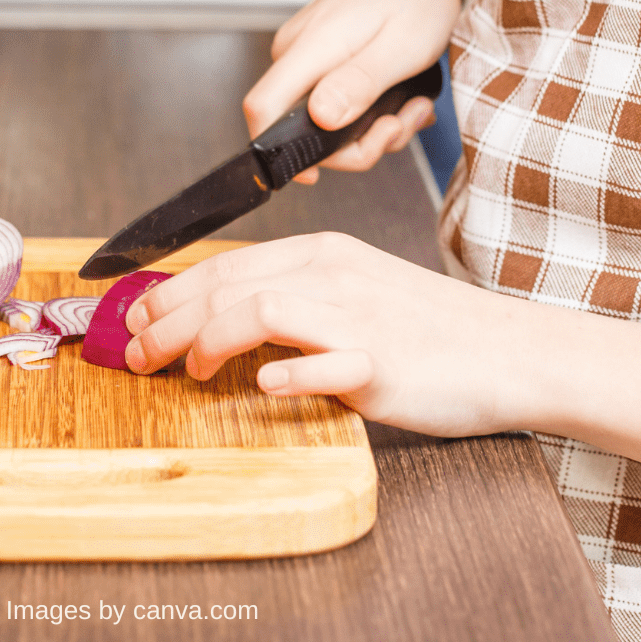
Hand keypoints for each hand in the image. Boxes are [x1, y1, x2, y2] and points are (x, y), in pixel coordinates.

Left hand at [124, 233, 524, 434]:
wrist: (508, 351)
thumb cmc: (431, 331)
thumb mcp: (355, 293)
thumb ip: (297, 298)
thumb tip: (226, 318)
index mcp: (323, 254)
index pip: (226, 264)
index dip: (170, 291)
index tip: (134, 319)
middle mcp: (332, 274)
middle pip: (227, 283)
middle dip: (165, 318)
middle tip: (132, 353)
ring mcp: (356, 316)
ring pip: (258, 309)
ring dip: (204, 341)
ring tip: (183, 373)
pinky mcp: (380, 362)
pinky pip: (322, 362)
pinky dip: (285, 374)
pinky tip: (262, 387)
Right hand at [245, 0, 462, 181]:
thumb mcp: (402, 46)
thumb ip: (358, 82)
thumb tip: (319, 119)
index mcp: (310, 45)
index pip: (261, 109)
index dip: (281, 153)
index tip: (324, 172)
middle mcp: (298, 46)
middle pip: (297, 126)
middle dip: (354, 144)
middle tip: (401, 126)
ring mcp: (310, 47)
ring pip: (323, 116)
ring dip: (372, 127)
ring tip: (415, 106)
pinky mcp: (326, 49)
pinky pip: (336, 96)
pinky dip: (372, 108)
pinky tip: (405, 96)